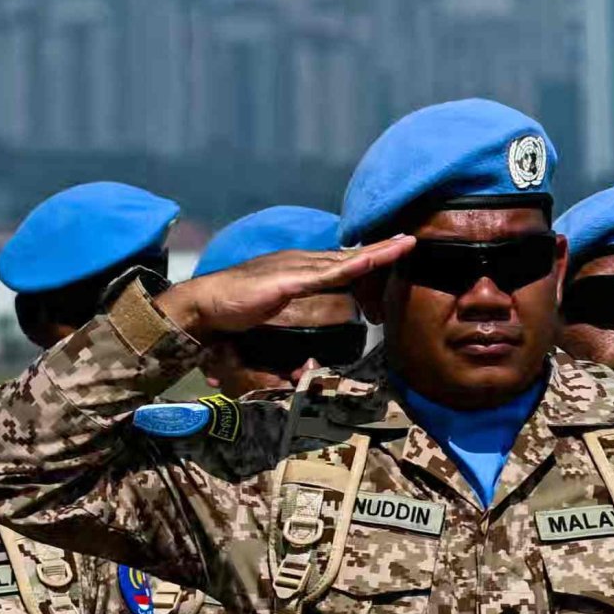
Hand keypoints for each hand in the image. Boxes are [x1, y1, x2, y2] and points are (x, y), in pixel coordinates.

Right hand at [161, 237, 415, 340]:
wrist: (204, 304)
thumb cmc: (233, 313)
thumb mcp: (271, 321)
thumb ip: (291, 334)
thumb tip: (302, 369)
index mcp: (298, 270)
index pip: (339, 263)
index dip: (365, 259)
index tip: (390, 254)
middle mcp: (301, 263)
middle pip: (349, 257)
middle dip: (380, 251)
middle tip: (409, 244)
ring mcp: (297, 268)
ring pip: (347, 259)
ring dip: (378, 252)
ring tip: (405, 245)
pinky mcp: (292, 278)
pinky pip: (334, 271)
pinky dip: (358, 263)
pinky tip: (378, 257)